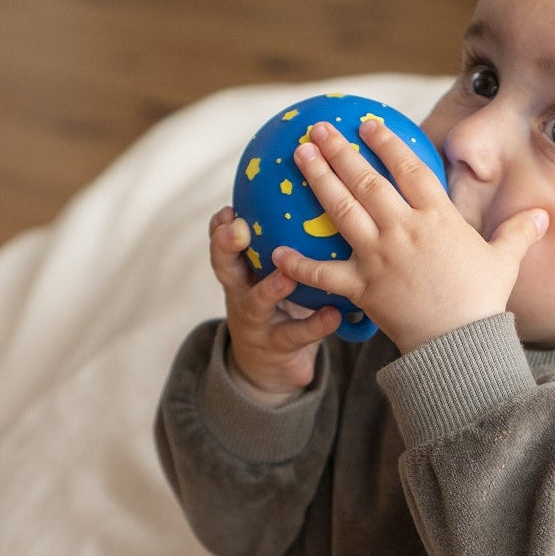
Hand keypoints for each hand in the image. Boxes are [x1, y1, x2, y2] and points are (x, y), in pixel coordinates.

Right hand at [208, 207, 340, 402]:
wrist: (269, 366)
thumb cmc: (278, 304)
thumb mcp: (270, 272)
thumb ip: (282, 241)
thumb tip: (319, 189)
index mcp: (240, 268)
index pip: (222, 241)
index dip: (220, 226)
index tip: (227, 208)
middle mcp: (241, 292)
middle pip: (224, 266)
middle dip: (226, 246)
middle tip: (238, 228)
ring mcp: (256, 320)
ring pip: (256, 302)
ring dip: (271, 287)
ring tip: (287, 275)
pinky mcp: (277, 346)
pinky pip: (296, 334)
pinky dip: (316, 324)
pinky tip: (334, 314)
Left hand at [269, 118, 547, 353]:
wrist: (460, 343)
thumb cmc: (484, 302)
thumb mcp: (505, 262)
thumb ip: (519, 233)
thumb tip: (543, 215)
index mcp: (437, 218)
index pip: (409, 168)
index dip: (388, 142)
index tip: (369, 123)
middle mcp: (403, 229)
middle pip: (366, 179)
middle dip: (340, 149)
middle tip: (318, 128)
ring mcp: (379, 256)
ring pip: (341, 209)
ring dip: (317, 179)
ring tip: (298, 155)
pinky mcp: (362, 287)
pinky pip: (323, 274)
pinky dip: (298, 264)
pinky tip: (275, 250)